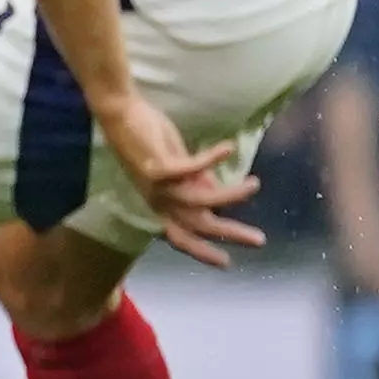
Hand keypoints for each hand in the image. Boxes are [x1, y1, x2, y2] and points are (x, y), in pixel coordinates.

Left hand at [92, 90, 262, 266]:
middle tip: (259, 239)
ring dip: (231, 194)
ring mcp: (157, 185)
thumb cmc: (147, 140)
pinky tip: (229, 148)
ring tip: (254, 184)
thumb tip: (216, 192)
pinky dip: (211, 159)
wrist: (118, 115)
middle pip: (197, 225)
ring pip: (200, 201)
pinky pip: (190, 167)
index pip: (180, 237)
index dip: (202, 252)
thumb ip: (193, 182)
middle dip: (230, 233)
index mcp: (159, 205)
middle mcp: (157, 200)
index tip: (226, 264)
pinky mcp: (157, 165)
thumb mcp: (174, 167)